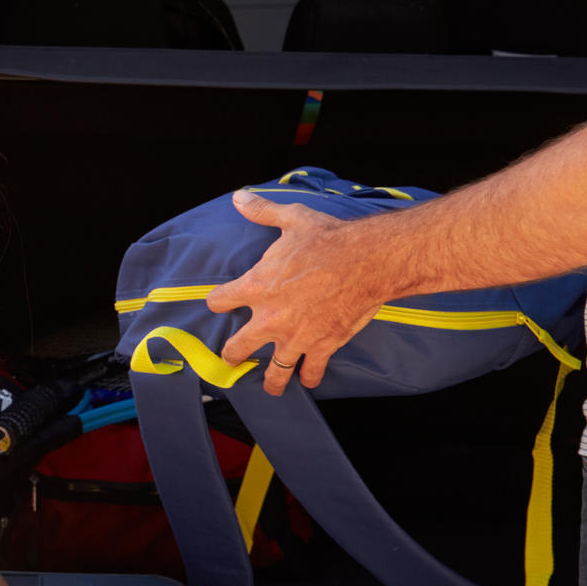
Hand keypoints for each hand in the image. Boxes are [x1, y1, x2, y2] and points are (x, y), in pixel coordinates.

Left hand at [205, 192, 383, 395]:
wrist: (368, 261)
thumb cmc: (328, 239)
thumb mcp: (291, 219)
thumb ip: (262, 212)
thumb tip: (239, 197)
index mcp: (255, 287)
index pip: (219, 301)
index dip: (218, 301)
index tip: (220, 303)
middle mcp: (269, 319)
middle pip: (237, 348)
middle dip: (233, 354)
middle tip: (232, 359)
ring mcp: (295, 337)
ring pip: (274, 372)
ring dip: (270, 382)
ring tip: (269, 388)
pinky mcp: (322, 347)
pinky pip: (312, 372)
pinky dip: (311, 377)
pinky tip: (309, 379)